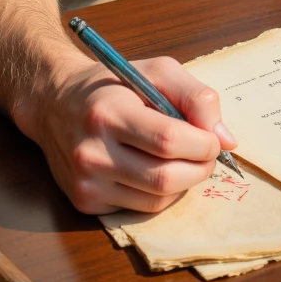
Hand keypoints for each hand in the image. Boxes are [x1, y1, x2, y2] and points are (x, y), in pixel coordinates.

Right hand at [18, 51, 238, 213]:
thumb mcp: (156, 71)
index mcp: (109, 112)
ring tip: (185, 161)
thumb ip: (196, 97)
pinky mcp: (84, 202)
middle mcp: (92, 151)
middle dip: (200, 169)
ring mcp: (86, 181)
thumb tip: (227, 139)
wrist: (54, 101)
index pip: (168, 140)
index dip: (202, 144)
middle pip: (164, 177)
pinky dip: (161, 195)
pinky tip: (157, 171)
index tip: (214, 139)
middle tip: (207, 154)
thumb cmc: (112, 85)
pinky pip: (139, 209)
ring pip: (156, 200)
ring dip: (183, 184)